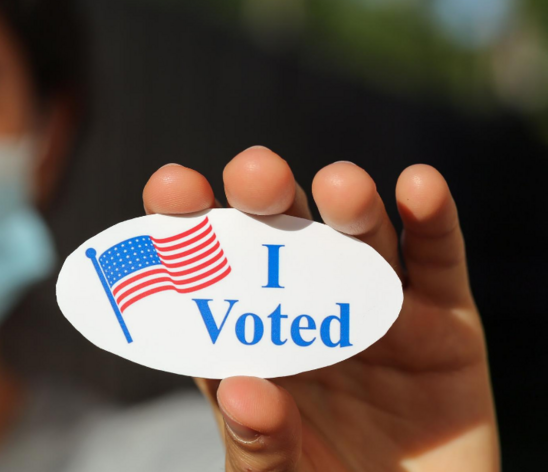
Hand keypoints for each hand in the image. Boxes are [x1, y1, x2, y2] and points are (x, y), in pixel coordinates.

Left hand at [142, 147, 498, 471]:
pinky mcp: (445, 326)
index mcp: (250, 345)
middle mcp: (307, 315)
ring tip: (340, 188)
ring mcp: (377, 314)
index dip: (188, 229)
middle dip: (266, 200)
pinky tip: (418, 187)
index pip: (209, 279)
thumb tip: (243, 390)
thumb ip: (259, 442)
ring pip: (359, 240)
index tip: (171, 188)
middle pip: (280, 242)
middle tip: (256, 176)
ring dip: (348, 204)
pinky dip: (432, 220)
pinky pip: (438, 262)